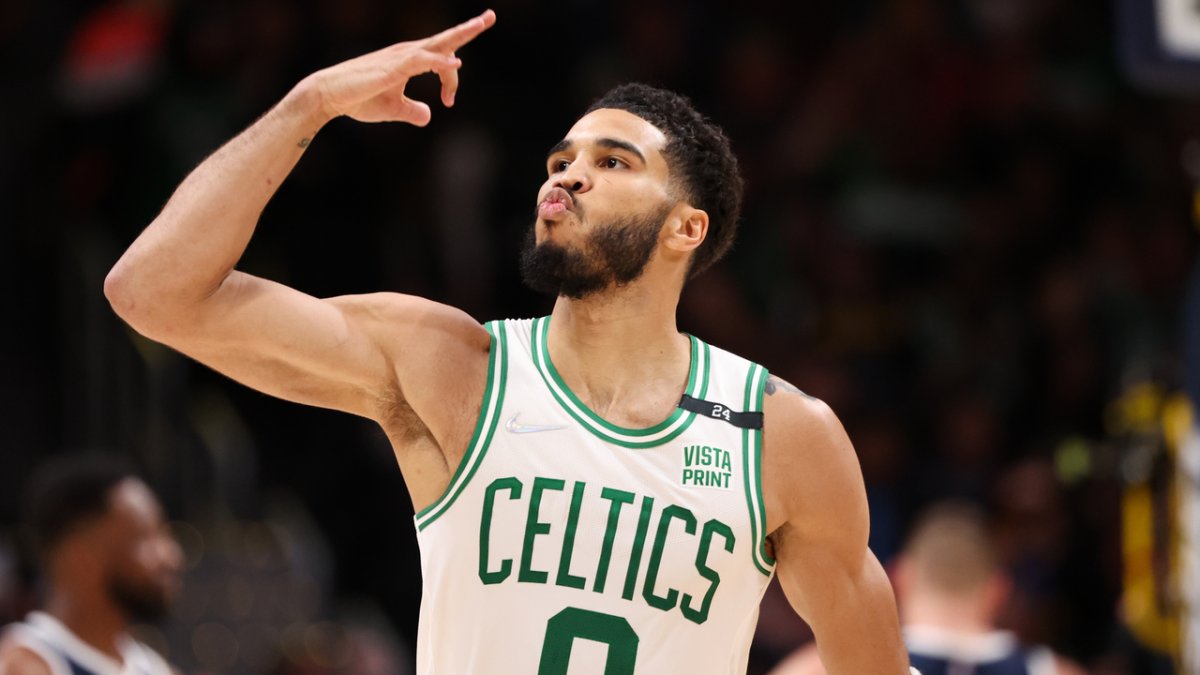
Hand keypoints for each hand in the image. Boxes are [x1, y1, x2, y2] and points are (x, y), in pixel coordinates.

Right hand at [304, 9, 495, 125]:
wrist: (330, 96)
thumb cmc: (359, 99)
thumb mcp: (393, 108)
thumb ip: (412, 110)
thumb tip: (428, 116)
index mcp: (409, 60)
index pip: (442, 60)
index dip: (452, 79)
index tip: (449, 101)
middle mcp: (407, 53)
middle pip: (444, 38)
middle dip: (467, 28)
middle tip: (490, 17)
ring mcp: (400, 58)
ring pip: (436, 43)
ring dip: (459, 34)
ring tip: (480, 24)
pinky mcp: (392, 67)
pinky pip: (420, 61)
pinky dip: (439, 61)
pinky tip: (456, 62)